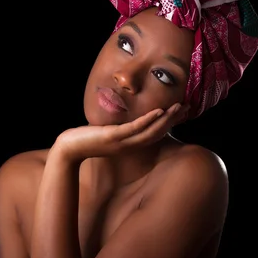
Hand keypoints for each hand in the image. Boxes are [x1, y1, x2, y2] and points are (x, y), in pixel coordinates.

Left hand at [53, 103, 188, 162]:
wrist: (68, 149)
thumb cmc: (85, 139)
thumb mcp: (106, 131)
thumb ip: (118, 126)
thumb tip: (124, 115)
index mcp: (130, 143)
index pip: (155, 133)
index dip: (170, 123)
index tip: (182, 111)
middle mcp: (130, 145)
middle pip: (158, 132)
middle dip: (173, 119)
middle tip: (188, 107)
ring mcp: (123, 142)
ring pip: (150, 131)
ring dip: (166, 119)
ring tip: (179, 107)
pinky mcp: (113, 137)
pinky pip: (134, 129)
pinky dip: (148, 120)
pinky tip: (159, 111)